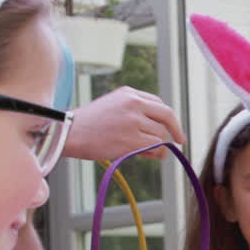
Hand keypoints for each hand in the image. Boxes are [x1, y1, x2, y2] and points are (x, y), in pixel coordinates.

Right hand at [63, 87, 186, 161]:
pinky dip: (155, 153)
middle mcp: (133, 103)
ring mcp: (133, 121)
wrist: (69, 133)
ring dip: (159, 147)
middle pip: (167, 115)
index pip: (158, 104)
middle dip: (176, 130)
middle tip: (180, 141)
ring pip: (161, 135)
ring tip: (147, 152)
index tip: (173, 128)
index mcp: (128, 93)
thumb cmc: (88, 125)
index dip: (168, 118)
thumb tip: (160, 134)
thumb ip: (135, 114)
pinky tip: (148, 156)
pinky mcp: (131, 139)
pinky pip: (155, 147)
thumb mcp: (112, 107)